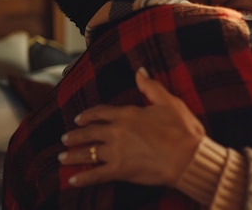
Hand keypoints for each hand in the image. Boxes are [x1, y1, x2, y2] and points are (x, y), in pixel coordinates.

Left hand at [58, 67, 205, 187]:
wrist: (188, 157)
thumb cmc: (182, 130)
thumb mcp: (169, 102)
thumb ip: (151, 87)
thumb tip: (140, 70)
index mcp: (128, 114)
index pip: (100, 112)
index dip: (87, 115)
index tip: (78, 118)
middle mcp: (117, 131)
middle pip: (89, 132)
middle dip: (75, 135)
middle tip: (65, 138)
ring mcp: (116, 152)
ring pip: (87, 153)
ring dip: (73, 155)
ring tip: (63, 157)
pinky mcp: (120, 170)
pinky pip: (95, 174)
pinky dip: (83, 178)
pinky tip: (73, 180)